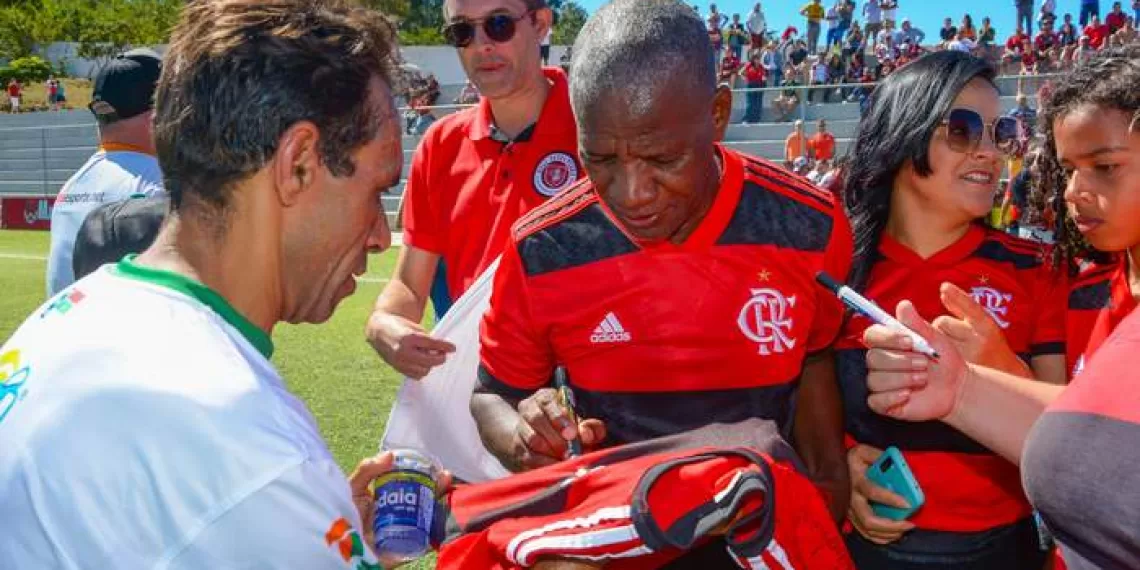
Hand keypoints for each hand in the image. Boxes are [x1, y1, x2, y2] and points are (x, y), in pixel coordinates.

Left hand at [349, 452, 453, 567]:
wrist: (343, 552)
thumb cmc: (342, 520)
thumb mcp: (352, 490)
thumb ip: (367, 470)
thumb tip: (390, 455)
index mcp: (390, 500)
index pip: (412, 484)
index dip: (425, 474)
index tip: (434, 467)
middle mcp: (403, 515)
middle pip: (427, 499)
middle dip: (439, 488)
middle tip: (445, 478)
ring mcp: (410, 532)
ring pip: (433, 516)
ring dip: (445, 504)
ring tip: (449, 492)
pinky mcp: (413, 549)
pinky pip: (432, 539)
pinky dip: (443, 528)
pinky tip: (449, 515)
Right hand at [366, 312, 455, 378]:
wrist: (379, 331)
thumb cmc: (400, 327)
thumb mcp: (414, 327)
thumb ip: (427, 339)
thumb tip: (442, 349)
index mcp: (409, 337)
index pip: (432, 344)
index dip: (445, 346)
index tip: (453, 348)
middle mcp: (403, 351)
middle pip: (430, 361)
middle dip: (440, 358)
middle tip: (443, 354)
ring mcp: (399, 362)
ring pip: (424, 370)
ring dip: (430, 364)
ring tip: (431, 356)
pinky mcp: (397, 368)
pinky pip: (415, 375)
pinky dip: (421, 370)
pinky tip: (422, 362)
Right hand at [511, 388, 605, 470]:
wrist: (545, 439)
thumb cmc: (568, 429)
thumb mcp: (582, 424)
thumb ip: (590, 427)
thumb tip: (587, 435)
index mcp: (545, 397)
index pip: (548, 402)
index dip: (560, 418)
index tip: (572, 434)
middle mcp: (529, 408)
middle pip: (537, 419)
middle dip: (556, 438)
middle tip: (570, 452)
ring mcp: (520, 427)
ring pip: (532, 439)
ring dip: (551, 452)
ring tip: (565, 459)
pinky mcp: (517, 446)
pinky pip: (528, 455)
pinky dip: (544, 463)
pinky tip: (556, 466)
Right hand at [847, 444, 914, 543]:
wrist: (832, 468)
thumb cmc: (851, 460)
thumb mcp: (863, 452)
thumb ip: (878, 455)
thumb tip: (895, 463)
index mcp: (856, 481)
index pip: (873, 492)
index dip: (891, 499)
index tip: (908, 503)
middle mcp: (851, 499)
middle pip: (870, 519)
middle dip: (892, 525)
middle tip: (909, 524)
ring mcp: (850, 511)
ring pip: (868, 530)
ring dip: (889, 533)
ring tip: (904, 529)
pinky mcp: (851, 518)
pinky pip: (866, 534)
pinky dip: (881, 538)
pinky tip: (893, 535)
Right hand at [862, 300, 966, 421]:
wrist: (957, 387)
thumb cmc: (944, 361)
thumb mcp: (934, 338)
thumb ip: (916, 323)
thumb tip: (904, 305)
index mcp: (888, 343)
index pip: (871, 335)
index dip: (887, 338)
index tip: (910, 341)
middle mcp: (881, 362)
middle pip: (873, 358)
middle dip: (901, 361)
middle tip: (924, 363)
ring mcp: (881, 383)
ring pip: (875, 379)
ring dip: (902, 379)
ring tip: (923, 379)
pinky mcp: (885, 403)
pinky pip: (875, 400)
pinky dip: (892, 397)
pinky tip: (909, 394)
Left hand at [931, 282, 1024, 374]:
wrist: (1005, 374)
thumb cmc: (990, 345)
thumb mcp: (982, 324)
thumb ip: (961, 308)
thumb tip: (943, 291)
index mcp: (986, 326)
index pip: (971, 307)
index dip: (957, 296)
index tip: (944, 286)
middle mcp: (978, 339)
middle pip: (941, 322)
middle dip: (940, 326)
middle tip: (951, 335)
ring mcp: (967, 355)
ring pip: (936, 337)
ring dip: (937, 339)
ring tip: (951, 347)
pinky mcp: (957, 368)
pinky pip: (935, 353)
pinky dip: (934, 352)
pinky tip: (945, 356)